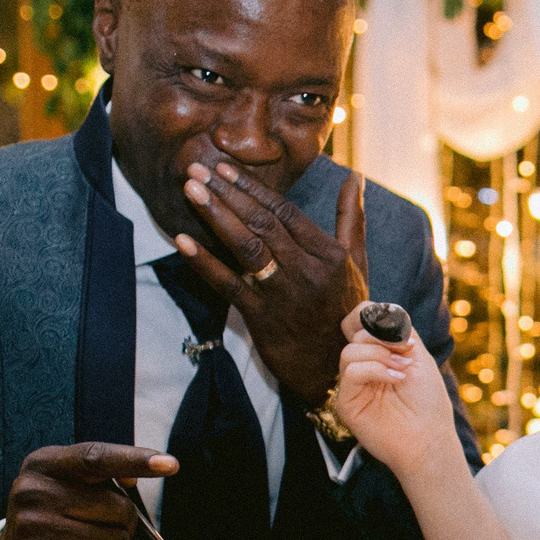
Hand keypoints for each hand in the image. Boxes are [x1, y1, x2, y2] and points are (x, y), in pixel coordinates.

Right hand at [0, 442, 175, 539]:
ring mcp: (34, 529)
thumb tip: (134, 475)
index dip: (135, 459)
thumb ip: (100, 476)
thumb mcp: (66, 487)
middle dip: (124, 526)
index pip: (95, 457)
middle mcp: (33, 492)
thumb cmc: (53, 522)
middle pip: (118, 508)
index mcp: (43, 464)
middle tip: (103, 532)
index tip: (170, 464)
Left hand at [174, 163, 369, 403]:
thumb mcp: (357, 264)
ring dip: (215, 215)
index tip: (225, 168)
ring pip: (246, 246)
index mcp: (330, 255)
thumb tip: (353, 176)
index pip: (286, 211)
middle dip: (228, 193)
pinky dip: (204, 262)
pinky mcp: (262, 318)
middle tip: (198, 168)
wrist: (337, 371)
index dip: (252, 188)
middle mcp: (308, 270)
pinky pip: (228, 284)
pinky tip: (182, 241)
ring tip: (191, 189)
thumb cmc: (347, 313)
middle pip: (263, 223)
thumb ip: (351, 218)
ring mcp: (284, 294)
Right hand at [332, 306, 458, 483]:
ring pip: (349, 351)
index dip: (372, 316)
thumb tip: (374, 312)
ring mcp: (353, 386)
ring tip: (402, 370)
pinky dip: (375, 369)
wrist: (430, 438)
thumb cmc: (428, 402)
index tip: (399, 332)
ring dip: (380, 355)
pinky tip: (396, 378)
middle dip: (383, 338)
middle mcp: (362, 367)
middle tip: (406, 354)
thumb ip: (398, 330)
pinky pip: (351, 372)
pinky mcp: (346, 403)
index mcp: (377, 354)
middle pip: (355, 333)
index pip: (359, 320)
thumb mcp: (419, 355)